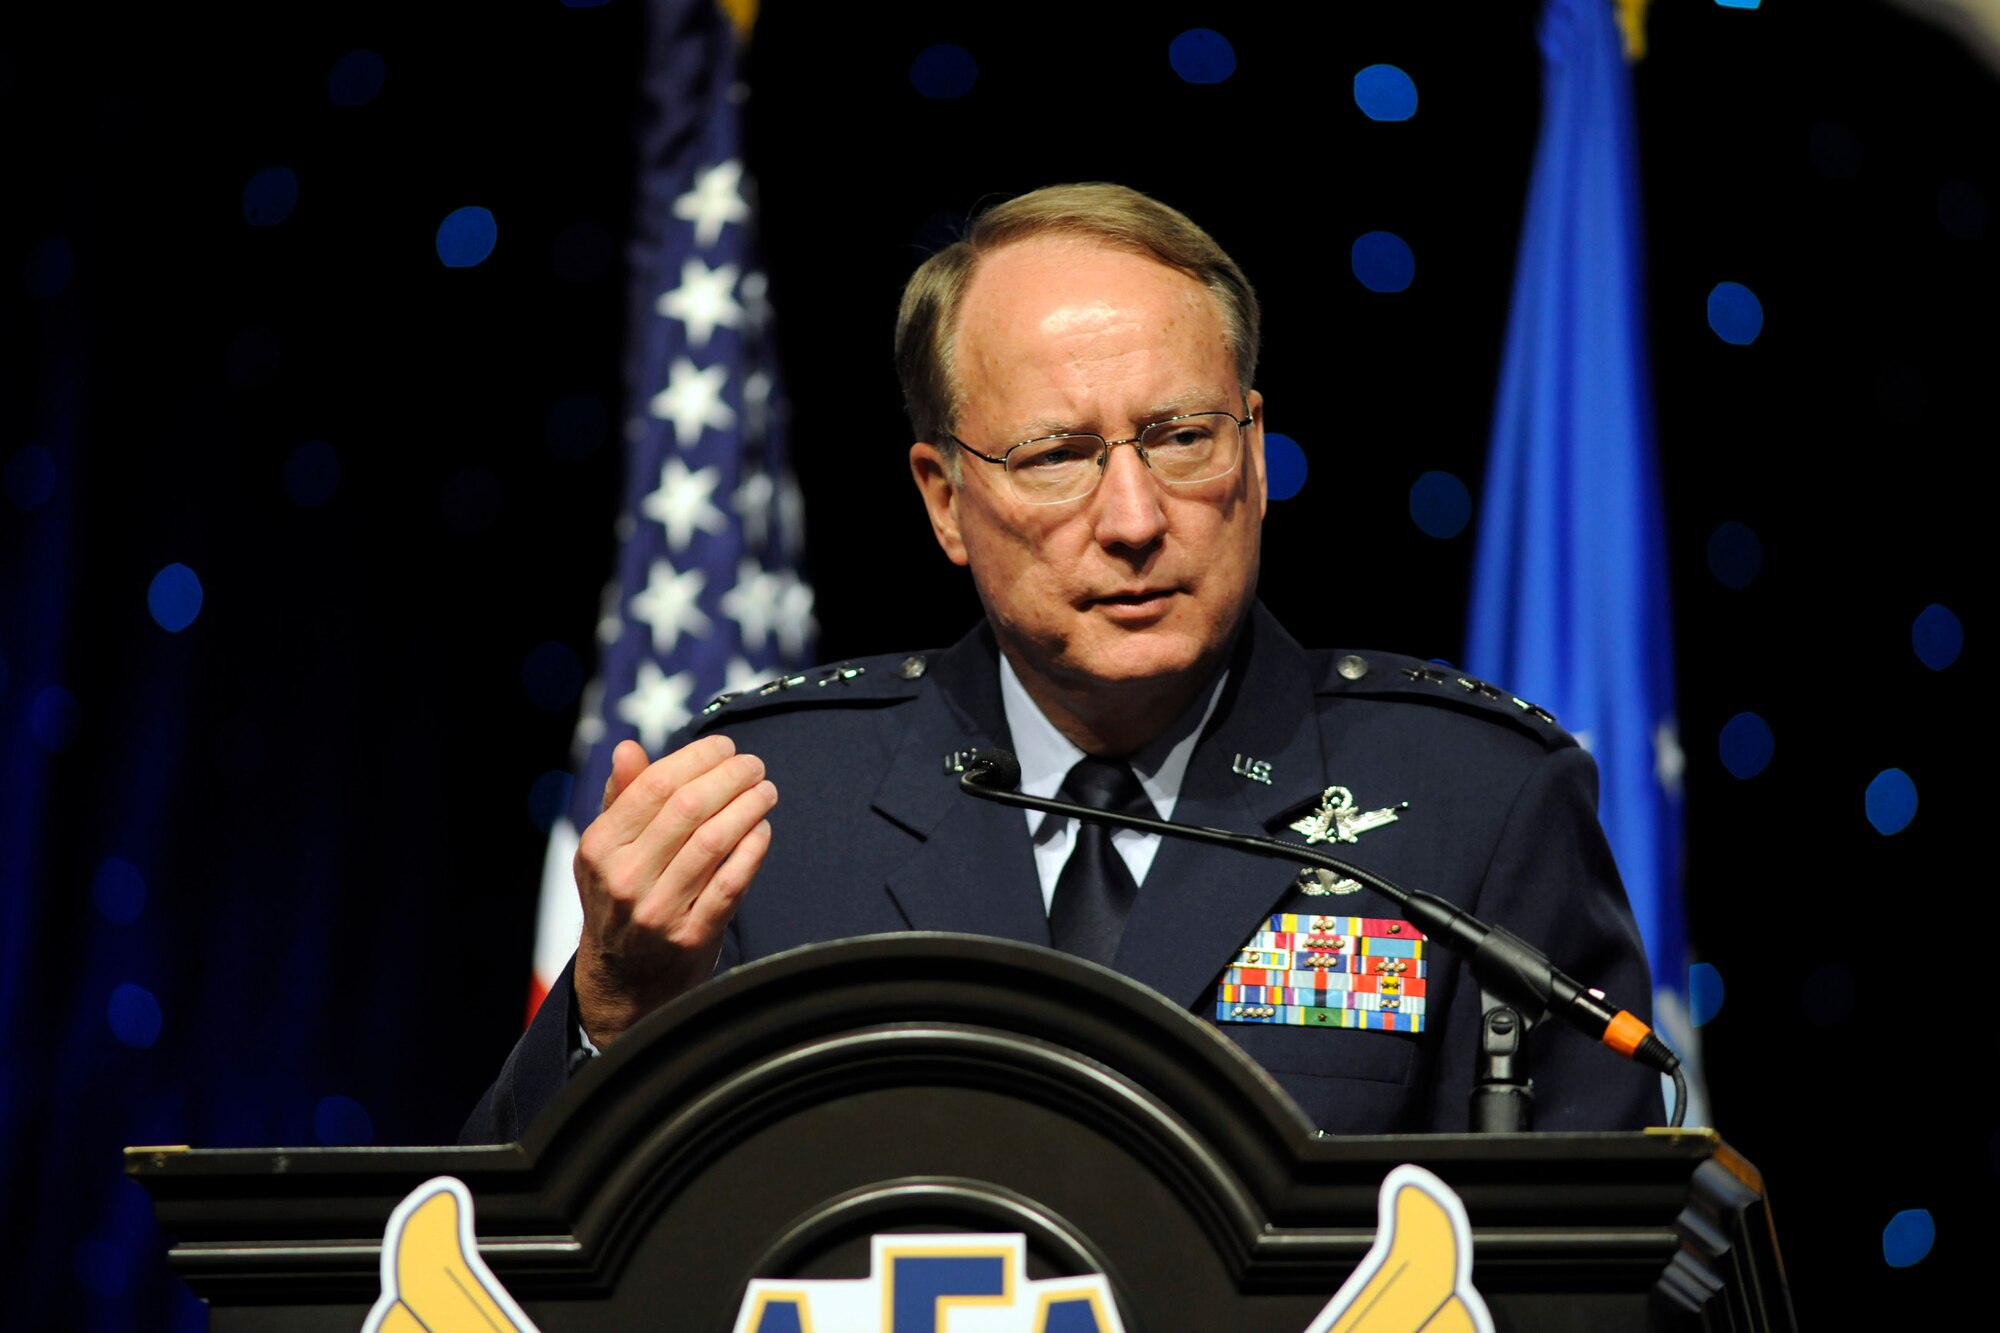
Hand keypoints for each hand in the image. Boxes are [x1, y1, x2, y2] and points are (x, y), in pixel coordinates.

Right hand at [572, 734, 776, 1045]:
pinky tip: (762, 829)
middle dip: (731, 777)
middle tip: (753, 766)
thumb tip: (629, 748)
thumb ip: (620, 798)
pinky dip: (753, 849)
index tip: (723, 747)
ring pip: (715, 841)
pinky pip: (732, 883)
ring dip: (749, 807)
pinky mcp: (691, 937)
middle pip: (689, 808)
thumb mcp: (606, 852)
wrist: (623, 982)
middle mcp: (624, 879)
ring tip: (766, 791)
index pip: (654, 786)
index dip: (696, 758)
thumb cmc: (621, 901)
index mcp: (599, 848)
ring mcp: (658, 911)